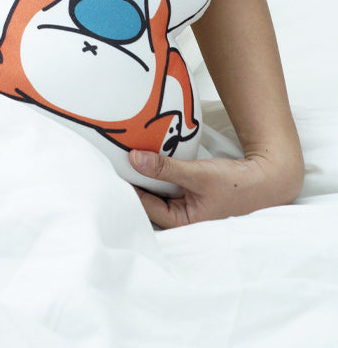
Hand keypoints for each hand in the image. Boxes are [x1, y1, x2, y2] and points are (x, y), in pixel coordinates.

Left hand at [129, 148, 302, 226]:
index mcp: (184, 223)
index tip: (112, 167)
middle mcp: (184, 218)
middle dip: (136, 181)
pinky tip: (150, 157)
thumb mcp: (198, 175)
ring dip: (147, 176)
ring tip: (129, 156)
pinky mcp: (193, 194)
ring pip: (159, 191)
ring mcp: (188, 206)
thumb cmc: (237, 185)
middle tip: (116, 160)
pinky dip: (161, 173)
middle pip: (150, 200)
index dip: (128, 186)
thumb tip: (134, 158)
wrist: (268, 179)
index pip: (146, 206)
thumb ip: (166, 168)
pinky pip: (170, 184)